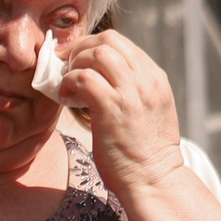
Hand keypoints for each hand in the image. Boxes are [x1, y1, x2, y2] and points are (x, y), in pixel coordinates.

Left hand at [57, 30, 184, 198]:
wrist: (153, 179)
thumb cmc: (145, 153)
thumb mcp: (149, 111)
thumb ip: (133, 90)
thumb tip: (105, 78)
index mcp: (155, 78)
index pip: (122, 44)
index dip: (93, 46)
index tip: (76, 58)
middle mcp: (146, 80)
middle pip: (109, 41)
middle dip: (81, 48)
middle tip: (66, 64)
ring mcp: (131, 93)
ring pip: (97, 53)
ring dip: (75, 64)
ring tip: (68, 83)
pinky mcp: (113, 108)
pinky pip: (84, 78)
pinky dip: (69, 82)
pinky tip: (66, 96)